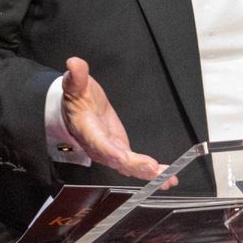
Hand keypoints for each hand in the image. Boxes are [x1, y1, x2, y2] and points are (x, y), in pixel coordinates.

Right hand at [61, 57, 176, 187]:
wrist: (76, 110)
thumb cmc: (76, 98)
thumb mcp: (75, 85)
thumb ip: (76, 76)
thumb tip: (74, 63)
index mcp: (88, 131)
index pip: (99, 144)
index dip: (112, 152)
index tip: (124, 157)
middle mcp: (99, 147)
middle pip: (117, 161)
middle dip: (136, 166)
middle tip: (154, 169)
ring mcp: (111, 152)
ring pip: (129, 167)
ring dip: (148, 174)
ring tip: (168, 179)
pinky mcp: (121, 152)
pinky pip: (135, 166)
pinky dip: (151, 173)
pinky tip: (168, 178)